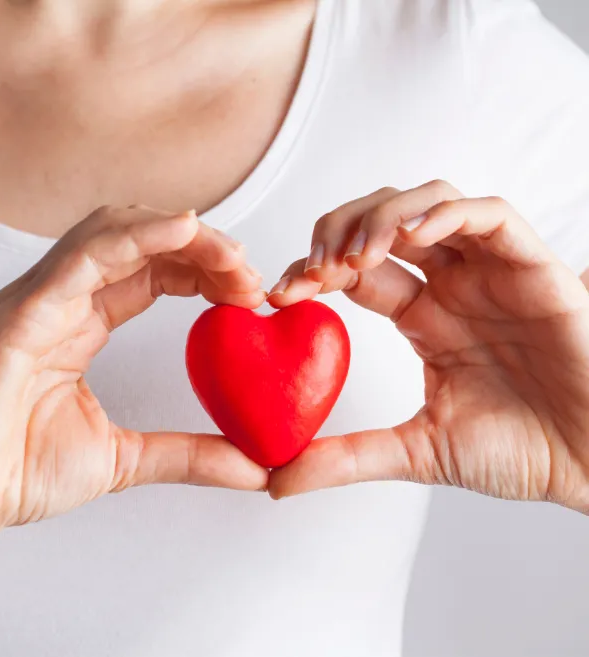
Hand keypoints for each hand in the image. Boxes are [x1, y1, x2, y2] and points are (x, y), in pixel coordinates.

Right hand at [0, 205, 267, 554]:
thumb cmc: (17, 472)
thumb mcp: (126, 459)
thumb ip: (189, 455)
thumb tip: (256, 468)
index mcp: (79, 322)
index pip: (151, 271)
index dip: (204, 270)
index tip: (250, 293)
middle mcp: (59, 299)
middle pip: (138, 241)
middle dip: (201, 246)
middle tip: (251, 274)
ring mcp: (37, 299)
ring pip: (111, 231)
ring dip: (178, 233)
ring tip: (229, 254)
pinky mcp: (21, 312)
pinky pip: (82, 256)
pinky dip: (135, 236)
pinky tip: (183, 231)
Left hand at [266, 180, 588, 512]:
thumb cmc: (524, 450)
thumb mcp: (416, 451)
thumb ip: (346, 457)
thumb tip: (275, 482)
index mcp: (422, 316)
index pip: (353, 271)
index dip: (311, 271)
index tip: (279, 295)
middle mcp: (452, 284)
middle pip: (380, 222)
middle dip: (337, 234)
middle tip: (313, 270)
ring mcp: (491, 271)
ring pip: (429, 203)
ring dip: (383, 218)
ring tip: (355, 255)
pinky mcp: (534, 268)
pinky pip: (491, 216)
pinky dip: (448, 212)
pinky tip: (414, 235)